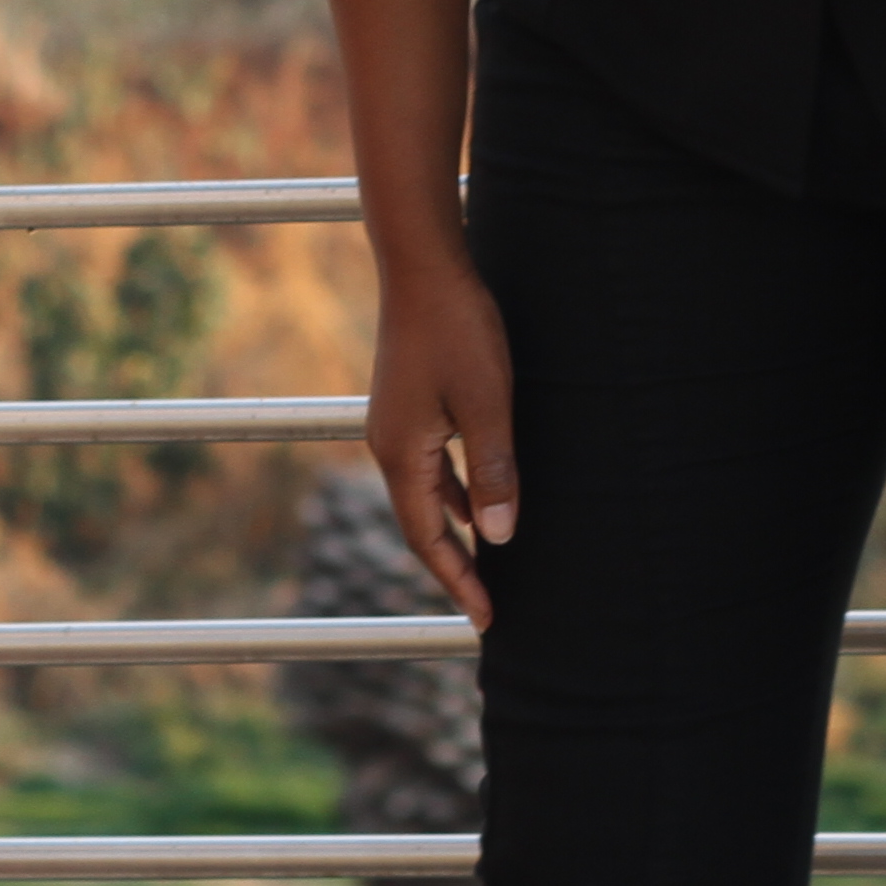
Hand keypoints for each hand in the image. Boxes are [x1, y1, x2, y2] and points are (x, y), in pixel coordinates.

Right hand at [365, 255, 522, 630]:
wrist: (422, 265)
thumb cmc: (458, 329)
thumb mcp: (488, 403)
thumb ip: (493, 471)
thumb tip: (497, 538)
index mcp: (402, 455)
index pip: (429, 539)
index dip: (459, 582)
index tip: (486, 620)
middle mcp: (388, 447)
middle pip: (421, 525)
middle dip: (454, 568)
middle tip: (487, 606)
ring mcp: (394, 424)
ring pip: (425, 496)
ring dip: (454, 531)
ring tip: (486, 564)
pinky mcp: (407, 403)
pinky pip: (427, 467)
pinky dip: (452, 493)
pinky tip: (475, 500)